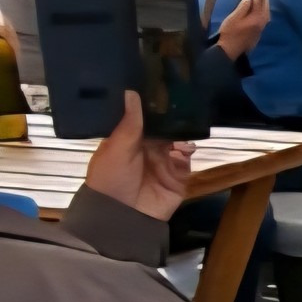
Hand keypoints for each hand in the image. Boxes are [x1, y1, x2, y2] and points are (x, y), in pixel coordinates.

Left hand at [84, 91, 193, 221]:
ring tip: (186, 120)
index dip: (150, 103)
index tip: (160, 83)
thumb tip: (131, 91)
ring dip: (182, 130)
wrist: (124, 217)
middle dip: (171, 114)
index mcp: (128, 139)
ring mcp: (165, 160)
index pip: (142, 116)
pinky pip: (188, 157)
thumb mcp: (116, 149)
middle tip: (181, 95)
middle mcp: (148, 147)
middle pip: (164, 125)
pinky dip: (189, 148)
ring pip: (179, 138)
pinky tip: (186, 145)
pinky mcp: (180, 174)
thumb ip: (129, 123)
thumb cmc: (111, 179)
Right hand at [217, 0, 269, 58]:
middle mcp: (262, 22)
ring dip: (266, 4)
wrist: (231, 49)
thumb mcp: (233, 18)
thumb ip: (242, 8)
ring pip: (267, 13)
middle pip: (265, 7)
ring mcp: (261, 28)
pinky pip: (265, 18)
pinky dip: (265, 11)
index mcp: (256, 17)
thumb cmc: (230, 32)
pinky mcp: (259, 32)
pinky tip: (262, 10)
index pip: (258, 2)